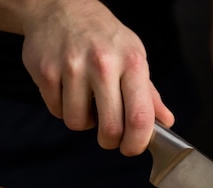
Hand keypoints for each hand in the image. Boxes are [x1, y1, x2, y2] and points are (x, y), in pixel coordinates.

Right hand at [20, 0, 173, 154]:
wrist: (60, 7)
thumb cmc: (104, 37)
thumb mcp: (134, 57)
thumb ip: (149, 94)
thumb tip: (166, 122)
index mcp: (132, 63)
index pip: (140, 117)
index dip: (137, 143)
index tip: (132, 148)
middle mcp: (103, 64)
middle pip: (110, 127)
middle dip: (111, 141)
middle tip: (110, 136)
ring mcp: (72, 67)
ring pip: (78, 123)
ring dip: (84, 123)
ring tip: (87, 104)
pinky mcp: (46, 71)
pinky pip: (57, 111)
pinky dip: (63, 109)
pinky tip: (70, 92)